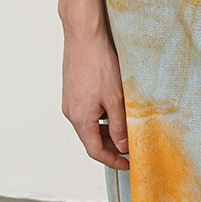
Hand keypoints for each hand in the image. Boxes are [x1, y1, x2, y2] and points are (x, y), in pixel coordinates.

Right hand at [61, 26, 129, 169]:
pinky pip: (87, 113)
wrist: (83, 36)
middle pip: (91, 140)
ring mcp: (70, 102)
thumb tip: (122, 146)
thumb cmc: (99, 64)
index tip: (127, 164)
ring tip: (126, 129)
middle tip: (130, 147)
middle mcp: (71, 112)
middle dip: (111, 147)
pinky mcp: (72, 92)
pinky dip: (100, 118)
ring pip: (89, 126)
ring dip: (106, 131)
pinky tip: (114, 110)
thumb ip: (119, 126)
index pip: (95, 151)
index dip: (112, 161)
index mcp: (81, 118)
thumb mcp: (116, 99)